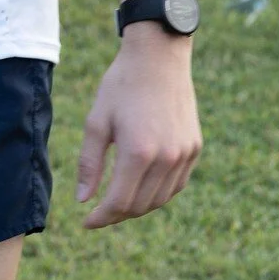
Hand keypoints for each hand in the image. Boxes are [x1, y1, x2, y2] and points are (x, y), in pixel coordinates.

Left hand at [76, 28, 200, 228]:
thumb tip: (83, 199)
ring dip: (138, 206)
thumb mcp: (97, 120)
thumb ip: (89, 162)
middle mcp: (167, 159)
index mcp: (138, 152)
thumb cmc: (121, 85)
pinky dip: (158, 192)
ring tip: (116, 201)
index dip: (101, 216)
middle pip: (141, 205)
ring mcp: (185, 155)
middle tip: (97, 211)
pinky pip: (176, 184)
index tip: (85, 221)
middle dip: (117, 213)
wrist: (158, 57)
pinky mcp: (195, 149)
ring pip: (161, 199)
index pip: (120, 202)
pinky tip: (142, 186)